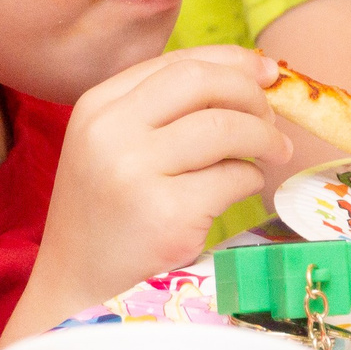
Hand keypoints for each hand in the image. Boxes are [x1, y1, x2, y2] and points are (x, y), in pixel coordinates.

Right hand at [0, 46, 293, 346]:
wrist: (76, 287)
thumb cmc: (107, 214)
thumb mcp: (114, 146)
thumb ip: (164, 109)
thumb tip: (255, 73)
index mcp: (97, 106)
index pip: (177, 62)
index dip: (232, 62)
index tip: (267, 71)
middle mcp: (109, 131)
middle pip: (202, 83)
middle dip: (251, 94)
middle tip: (273, 118)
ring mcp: (134, 173)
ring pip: (225, 129)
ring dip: (264, 139)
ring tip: (274, 154)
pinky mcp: (165, 216)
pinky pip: (232, 179)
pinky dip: (251, 179)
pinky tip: (243, 189)